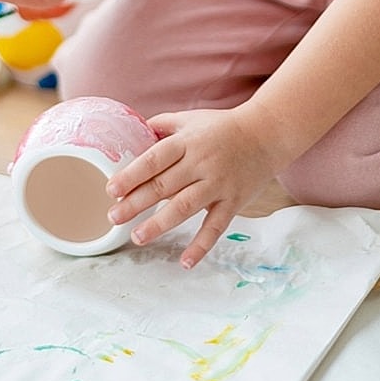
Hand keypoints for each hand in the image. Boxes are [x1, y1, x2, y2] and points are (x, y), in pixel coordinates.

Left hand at [105, 106, 282, 269]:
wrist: (267, 133)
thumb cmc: (224, 126)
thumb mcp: (192, 118)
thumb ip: (163, 125)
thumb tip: (134, 131)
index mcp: (188, 142)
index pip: (154, 158)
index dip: (132, 174)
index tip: (111, 189)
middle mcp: (201, 163)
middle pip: (164, 185)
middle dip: (136, 203)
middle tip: (113, 217)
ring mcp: (218, 184)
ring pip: (184, 207)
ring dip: (159, 224)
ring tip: (137, 236)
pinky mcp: (233, 201)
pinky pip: (215, 227)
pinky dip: (201, 246)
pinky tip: (185, 262)